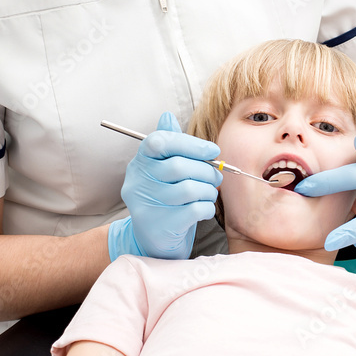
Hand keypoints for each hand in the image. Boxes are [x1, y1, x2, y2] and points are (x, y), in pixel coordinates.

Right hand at [108, 112, 221, 260]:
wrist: (153, 238)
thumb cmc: (165, 198)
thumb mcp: (163, 169)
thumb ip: (169, 144)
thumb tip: (167, 116)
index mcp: (140, 162)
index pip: (159, 142)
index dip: (190, 143)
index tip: (213, 150)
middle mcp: (138, 181)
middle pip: (179, 166)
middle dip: (206, 170)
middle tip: (217, 176)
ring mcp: (146, 205)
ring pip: (190, 189)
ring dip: (208, 190)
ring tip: (210, 192)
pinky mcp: (160, 225)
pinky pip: (194, 210)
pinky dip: (207, 207)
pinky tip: (205, 208)